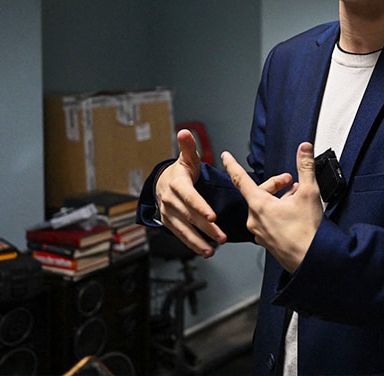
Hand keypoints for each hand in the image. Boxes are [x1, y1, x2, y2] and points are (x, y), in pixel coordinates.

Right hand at [155, 129, 226, 257]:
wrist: (161, 183)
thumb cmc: (181, 171)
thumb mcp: (186, 158)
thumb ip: (188, 147)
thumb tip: (185, 132)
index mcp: (177, 184)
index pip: (189, 197)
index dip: (200, 207)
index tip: (212, 216)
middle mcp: (170, 200)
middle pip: (190, 216)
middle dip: (206, 228)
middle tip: (221, 236)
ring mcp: (169, 213)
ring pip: (184, 229)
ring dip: (199, 241)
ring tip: (213, 249)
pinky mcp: (169, 223)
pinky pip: (181, 235)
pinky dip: (192, 244)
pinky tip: (205, 251)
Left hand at [222, 142, 321, 272]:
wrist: (313, 260)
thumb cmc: (308, 232)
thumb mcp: (309, 192)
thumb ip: (305, 167)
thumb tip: (304, 149)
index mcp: (259, 205)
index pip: (241, 179)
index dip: (232, 165)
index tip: (225, 157)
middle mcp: (255, 220)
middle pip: (259, 193)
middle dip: (276, 185)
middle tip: (292, 182)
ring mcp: (259, 233)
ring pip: (264, 208)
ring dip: (279, 200)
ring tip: (297, 201)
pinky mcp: (267, 242)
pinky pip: (268, 222)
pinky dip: (278, 214)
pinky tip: (294, 216)